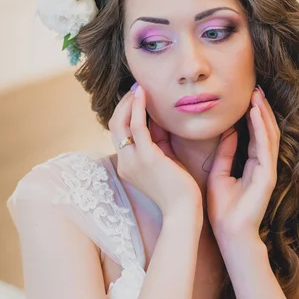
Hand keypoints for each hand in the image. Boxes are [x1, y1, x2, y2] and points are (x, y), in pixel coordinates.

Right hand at [109, 84, 201, 216]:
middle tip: (136, 88)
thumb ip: (157, 142)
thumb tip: (156, 119)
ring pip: (121, 123)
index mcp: (127, 166)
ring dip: (129, 102)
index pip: (120, 134)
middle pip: (115, 126)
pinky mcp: (146, 157)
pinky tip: (143, 95)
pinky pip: (136, 126)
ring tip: (139, 87)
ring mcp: (132, 161)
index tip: (136, 98)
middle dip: (124, 105)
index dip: (125, 114)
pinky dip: (138, 108)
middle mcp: (125, 163)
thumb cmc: (178, 190)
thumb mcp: (164, 162)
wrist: (183, 210)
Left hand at [207, 86, 279, 236]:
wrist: (228, 233)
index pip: (255, 134)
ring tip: (257, 94)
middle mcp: (263, 165)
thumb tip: (229, 132)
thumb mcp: (219, 174)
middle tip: (255, 87)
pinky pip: (265, 146)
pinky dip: (261, 128)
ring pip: (269, 135)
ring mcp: (268, 170)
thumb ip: (225, 153)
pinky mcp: (268, 176)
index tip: (247, 95)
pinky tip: (256, 113)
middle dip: (261, 109)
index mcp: (252, 165)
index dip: (252, 115)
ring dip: (263, 114)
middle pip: (265, 130)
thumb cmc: (222, 208)